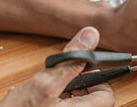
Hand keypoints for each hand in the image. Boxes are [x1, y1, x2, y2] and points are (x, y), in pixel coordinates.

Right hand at [0, 27, 114, 106]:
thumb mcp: (44, 84)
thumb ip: (71, 60)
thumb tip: (91, 36)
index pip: (107, 95)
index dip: (96, 79)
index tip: (78, 72)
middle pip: (89, 98)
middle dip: (71, 85)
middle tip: (55, 81)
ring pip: (71, 102)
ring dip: (56, 92)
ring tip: (37, 91)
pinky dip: (47, 100)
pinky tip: (29, 98)